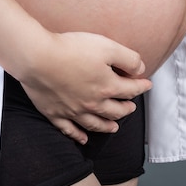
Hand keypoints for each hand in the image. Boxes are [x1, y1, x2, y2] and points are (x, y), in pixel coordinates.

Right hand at [19, 31, 152, 144]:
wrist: (37, 58)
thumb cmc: (72, 49)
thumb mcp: (108, 47)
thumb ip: (129, 59)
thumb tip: (141, 69)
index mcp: (107, 87)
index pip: (131, 90)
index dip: (142, 86)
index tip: (147, 84)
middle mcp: (93, 103)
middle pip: (115, 110)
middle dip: (126, 108)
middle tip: (131, 107)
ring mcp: (73, 111)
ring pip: (95, 124)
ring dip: (107, 126)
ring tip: (114, 127)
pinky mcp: (54, 113)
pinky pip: (69, 129)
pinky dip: (78, 136)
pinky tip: (83, 139)